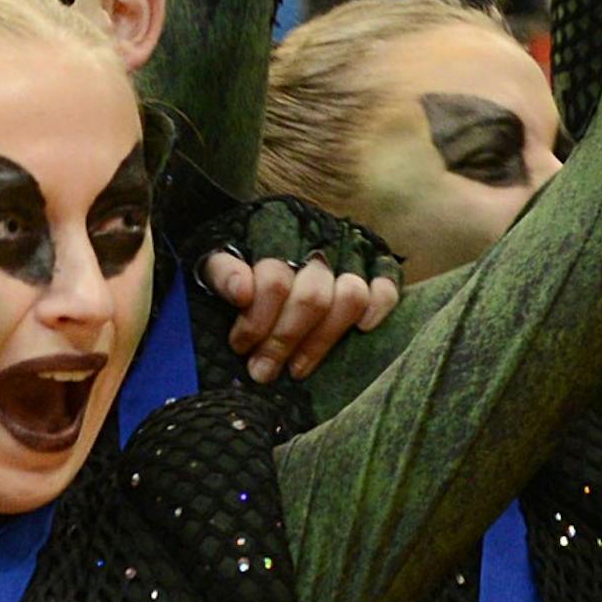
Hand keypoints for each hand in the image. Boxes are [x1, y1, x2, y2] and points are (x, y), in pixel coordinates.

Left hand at [199, 247, 398, 382]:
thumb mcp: (215, 255)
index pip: (274, 280)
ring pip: (350, 297)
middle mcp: (317, 239)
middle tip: (262, 371)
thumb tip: (241, 292)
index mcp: (277, 230)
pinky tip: (362, 330)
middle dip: (284, 341)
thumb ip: (222, 270)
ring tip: (297, 369)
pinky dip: (380, 307)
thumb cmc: (239, 255)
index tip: (239, 345)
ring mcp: (350, 252)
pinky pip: (386, 286)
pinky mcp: (374, 264)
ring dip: (322, 341)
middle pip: (312, 299)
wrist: (264, 230)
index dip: (256, 320)